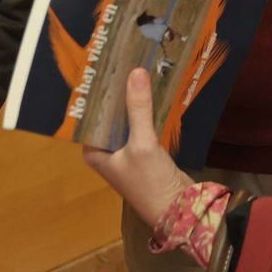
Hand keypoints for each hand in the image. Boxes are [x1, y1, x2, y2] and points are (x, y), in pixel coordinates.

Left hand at [83, 69, 192, 227]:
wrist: (180, 211)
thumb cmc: (150, 182)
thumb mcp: (143, 144)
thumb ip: (139, 108)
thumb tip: (135, 71)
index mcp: (94, 152)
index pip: (90, 115)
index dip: (98, 92)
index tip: (105, 65)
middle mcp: (106, 152)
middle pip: (108, 116)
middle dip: (116, 93)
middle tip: (123, 60)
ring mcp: (125, 153)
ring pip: (125, 120)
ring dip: (131, 101)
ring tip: (136, 69)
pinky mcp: (144, 153)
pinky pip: (140, 126)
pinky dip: (144, 111)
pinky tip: (150, 92)